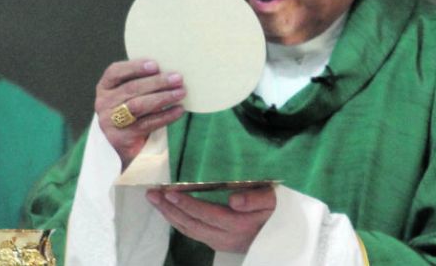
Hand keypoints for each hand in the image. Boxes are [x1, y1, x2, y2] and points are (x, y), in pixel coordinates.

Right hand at [95, 59, 185, 169]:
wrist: (120, 144)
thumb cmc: (129, 111)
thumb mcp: (128, 94)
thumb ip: (141, 81)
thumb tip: (169, 71)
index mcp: (105, 87)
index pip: (115, 72)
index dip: (135, 67)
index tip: (155, 65)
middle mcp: (103, 103)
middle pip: (131, 88)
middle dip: (157, 82)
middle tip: (178, 78)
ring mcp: (110, 121)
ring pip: (138, 105)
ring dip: (163, 97)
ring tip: (181, 92)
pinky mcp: (122, 138)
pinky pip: (147, 124)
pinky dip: (166, 115)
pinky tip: (179, 110)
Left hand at [146, 186, 275, 252]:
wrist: (284, 237)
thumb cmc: (277, 211)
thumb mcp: (273, 201)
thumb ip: (256, 199)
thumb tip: (234, 199)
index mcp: (237, 224)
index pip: (204, 213)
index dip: (185, 203)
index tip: (169, 191)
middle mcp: (225, 237)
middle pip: (190, 224)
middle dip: (169, 209)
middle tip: (151, 194)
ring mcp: (219, 243)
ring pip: (188, 230)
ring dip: (169, 215)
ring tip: (154, 200)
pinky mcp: (217, 243)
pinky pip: (192, 233)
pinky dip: (178, 221)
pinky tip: (170, 212)